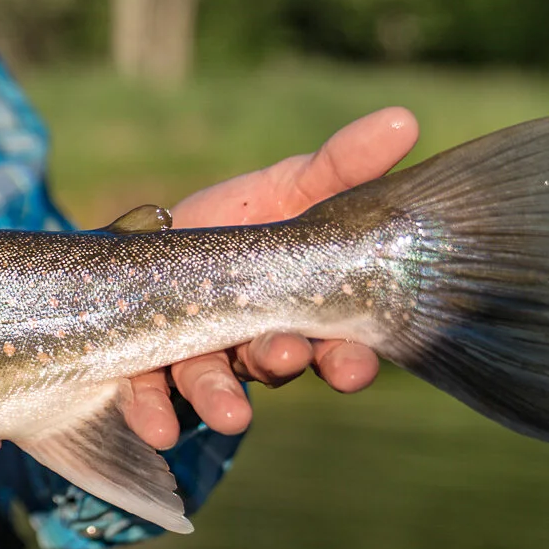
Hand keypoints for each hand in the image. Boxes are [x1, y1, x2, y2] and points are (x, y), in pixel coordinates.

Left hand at [123, 107, 419, 448]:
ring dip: (224, 401)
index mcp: (303, 312)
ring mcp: (204, 361)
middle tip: (288, 356)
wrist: (151, 244)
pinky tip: (159, 429)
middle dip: (286, 363)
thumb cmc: (240, 221)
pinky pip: (151, 397)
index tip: (355, 366)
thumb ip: (343, 165)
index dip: (350, 360)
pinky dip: (153, 413)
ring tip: (231, 413)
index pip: (339, 345)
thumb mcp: (291, 185)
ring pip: (217, 385)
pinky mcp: (145, 368)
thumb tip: (403, 120)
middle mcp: (257, 347)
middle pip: (278, 363)